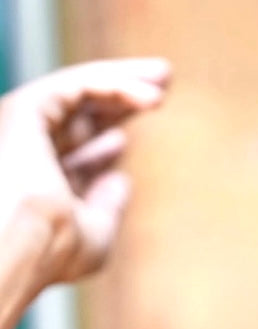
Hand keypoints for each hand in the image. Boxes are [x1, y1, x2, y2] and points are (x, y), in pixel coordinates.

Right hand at [0, 57, 170, 328]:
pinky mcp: (26, 107)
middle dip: (117, 99)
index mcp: (30, 183)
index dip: (98, 146)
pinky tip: (152, 96)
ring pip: (77, 91)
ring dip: (123, 80)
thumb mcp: (93, 236)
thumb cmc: (51, 253)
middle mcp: (20, 150)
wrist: (20, 245)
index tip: (122, 141)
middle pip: (75, 115)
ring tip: (165, 75)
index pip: (66, 156)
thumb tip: (120, 180)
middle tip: (157, 84)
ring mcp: (21, 127)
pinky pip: (77, 85)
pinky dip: (116, 84)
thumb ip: (107, 208)